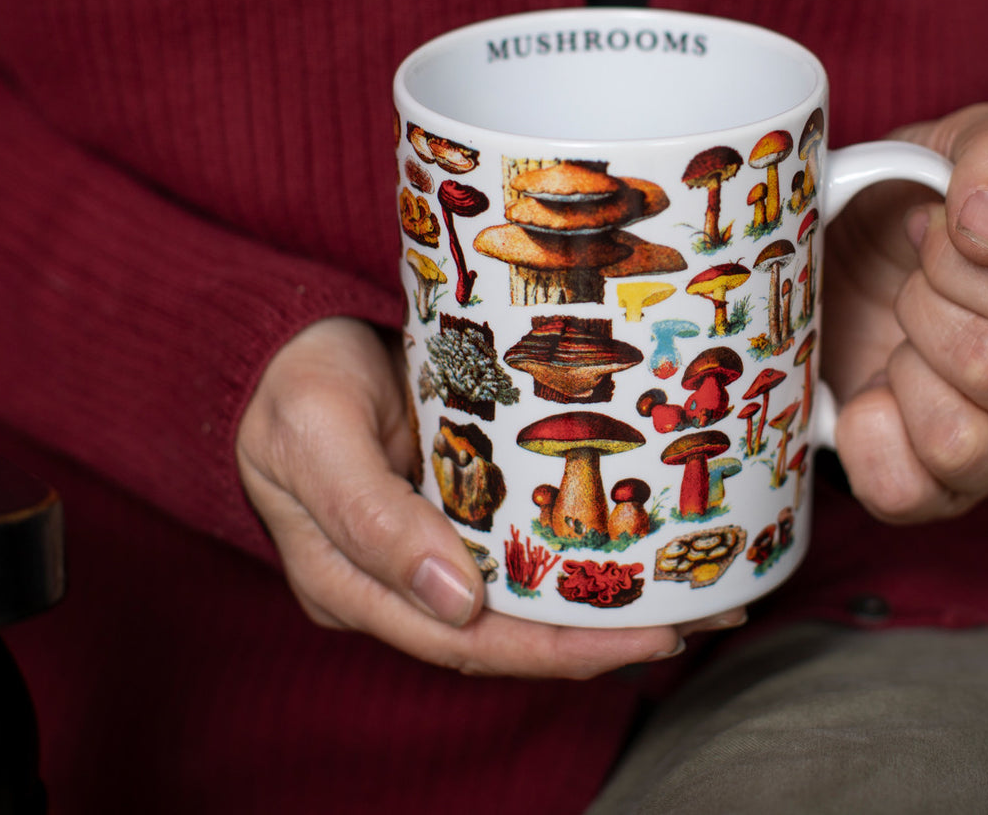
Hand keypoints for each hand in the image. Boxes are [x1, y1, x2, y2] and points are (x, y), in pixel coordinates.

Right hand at [236, 317, 735, 676]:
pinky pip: (524, 542)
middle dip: (603, 635)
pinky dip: (581, 551)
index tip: (638, 637)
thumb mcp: (316, 441)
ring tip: (697, 593)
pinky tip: (641, 543)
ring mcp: (431, 543)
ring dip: (605, 601)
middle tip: (697, 619)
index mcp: (352, 586)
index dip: (554, 648)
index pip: (465, 641)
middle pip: (509, 632)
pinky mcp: (458, 502)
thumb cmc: (293, 385)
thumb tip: (459, 603)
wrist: (290, 338)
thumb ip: (371, 521)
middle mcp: (400, 580)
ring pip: (524, 595)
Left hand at [822, 103, 987, 522]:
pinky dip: (870, 436)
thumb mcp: (961, 145)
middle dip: (923, 307)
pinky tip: (872, 393)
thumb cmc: (917, 208)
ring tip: (903, 341)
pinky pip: (908, 493)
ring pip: (960, 443)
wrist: (851, 264)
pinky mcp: (943, 493)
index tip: (931, 231)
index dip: (961, 259)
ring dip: (905, 374)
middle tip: (912, 285)